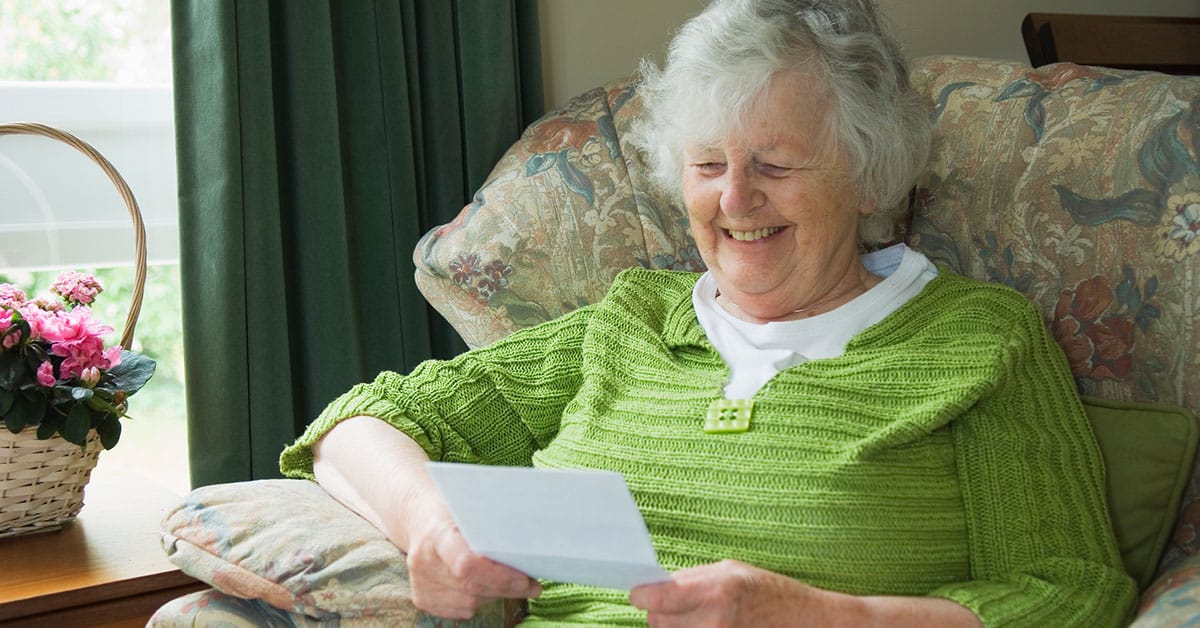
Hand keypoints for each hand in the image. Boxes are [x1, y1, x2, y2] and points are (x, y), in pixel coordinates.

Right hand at [404, 512, 541, 618]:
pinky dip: (480, 602)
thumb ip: (490, 528)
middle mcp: (423, 562)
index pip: (466, 564)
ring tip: (516, 586)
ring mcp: (420, 583)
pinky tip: (491, 589)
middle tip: (532, 585)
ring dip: (496, 596)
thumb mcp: (470, 507)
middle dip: (507, 588)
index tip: (524, 577)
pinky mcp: (422, 598)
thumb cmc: (452, 509)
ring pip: (469, 602)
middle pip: (472, 587)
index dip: (497, 575)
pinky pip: (459, 610)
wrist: (420, 517)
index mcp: (435, 534)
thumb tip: (526, 548)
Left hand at [630, 559, 836, 627]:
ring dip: (674, 627)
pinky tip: (705, 626)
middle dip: (661, 611)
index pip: (657, 599)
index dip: (642, 594)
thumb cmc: (770, 593)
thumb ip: (692, 578)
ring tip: (698, 617)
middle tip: (679, 604)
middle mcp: (714, 621)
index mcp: (716, 591)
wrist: (806, 622)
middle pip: (657, 621)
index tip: (638, 592)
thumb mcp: (731, 570)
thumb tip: (657, 584)